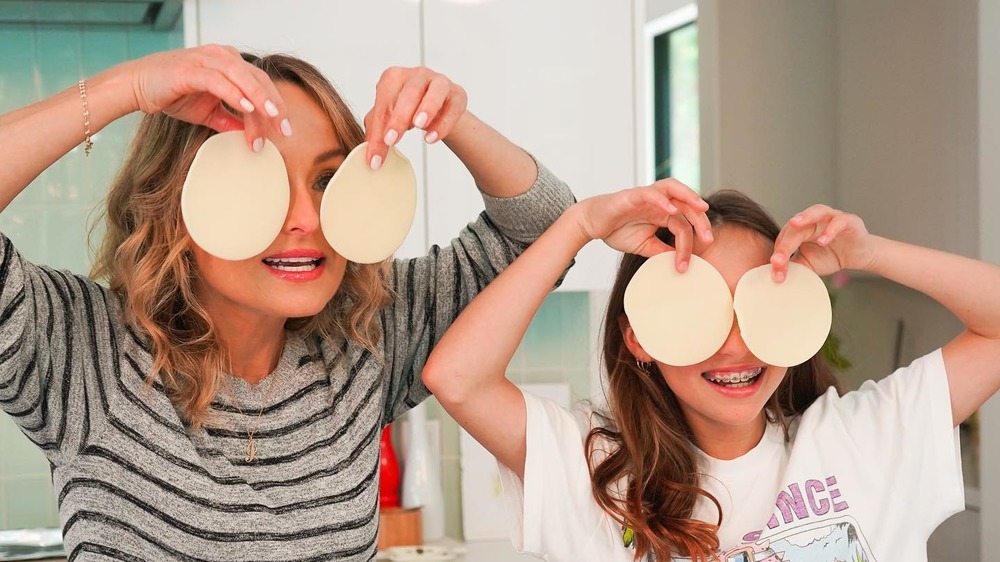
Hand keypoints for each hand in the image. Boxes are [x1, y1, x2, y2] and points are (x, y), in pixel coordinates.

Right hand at [126, 45, 289, 149]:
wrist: (137, 85)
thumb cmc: (171, 92)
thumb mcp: (208, 111)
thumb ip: (230, 120)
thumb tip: (250, 136)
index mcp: (229, 64)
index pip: (261, 84)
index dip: (276, 107)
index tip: (284, 131)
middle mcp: (221, 57)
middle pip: (258, 79)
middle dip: (274, 105)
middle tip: (284, 129)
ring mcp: (206, 60)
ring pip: (242, 77)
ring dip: (259, 99)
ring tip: (272, 118)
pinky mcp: (190, 69)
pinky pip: (218, 80)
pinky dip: (234, 93)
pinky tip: (246, 108)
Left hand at [363, 66, 467, 169]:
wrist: (439, 110)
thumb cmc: (409, 111)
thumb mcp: (388, 118)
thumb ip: (376, 130)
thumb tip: (368, 153)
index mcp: (393, 78)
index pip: (384, 104)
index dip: (377, 131)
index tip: (375, 158)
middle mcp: (417, 75)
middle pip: (408, 93)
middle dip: (398, 118)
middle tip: (391, 141)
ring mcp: (439, 82)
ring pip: (434, 91)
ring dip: (426, 108)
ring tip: (418, 127)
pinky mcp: (458, 94)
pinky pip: (453, 107)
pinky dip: (444, 123)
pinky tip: (432, 138)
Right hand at [577, 178, 712, 271]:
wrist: (592, 224)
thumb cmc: (616, 230)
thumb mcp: (644, 245)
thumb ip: (662, 250)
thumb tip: (679, 260)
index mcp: (664, 213)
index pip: (684, 225)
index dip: (689, 244)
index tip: (686, 265)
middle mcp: (659, 202)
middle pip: (687, 205)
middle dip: (700, 221)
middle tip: (708, 239)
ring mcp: (647, 196)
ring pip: (674, 188)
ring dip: (690, 196)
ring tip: (701, 208)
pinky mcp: (632, 195)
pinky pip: (651, 193)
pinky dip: (663, 200)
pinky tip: (672, 209)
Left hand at [770, 204, 877, 281]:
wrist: (859, 256)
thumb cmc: (830, 256)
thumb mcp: (808, 264)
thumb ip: (792, 266)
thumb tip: (774, 274)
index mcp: (801, 228)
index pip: (785, 238)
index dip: (779, 254)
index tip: (775, 271)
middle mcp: (814, 219)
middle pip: (795, 227)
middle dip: (785, 244)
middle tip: (777, 260)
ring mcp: (832, 217)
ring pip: (816, 211)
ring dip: (805, 217)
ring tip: (794, 224)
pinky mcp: (850, 221)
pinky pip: (839, 221)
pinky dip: (830, 230)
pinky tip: (822, 241)